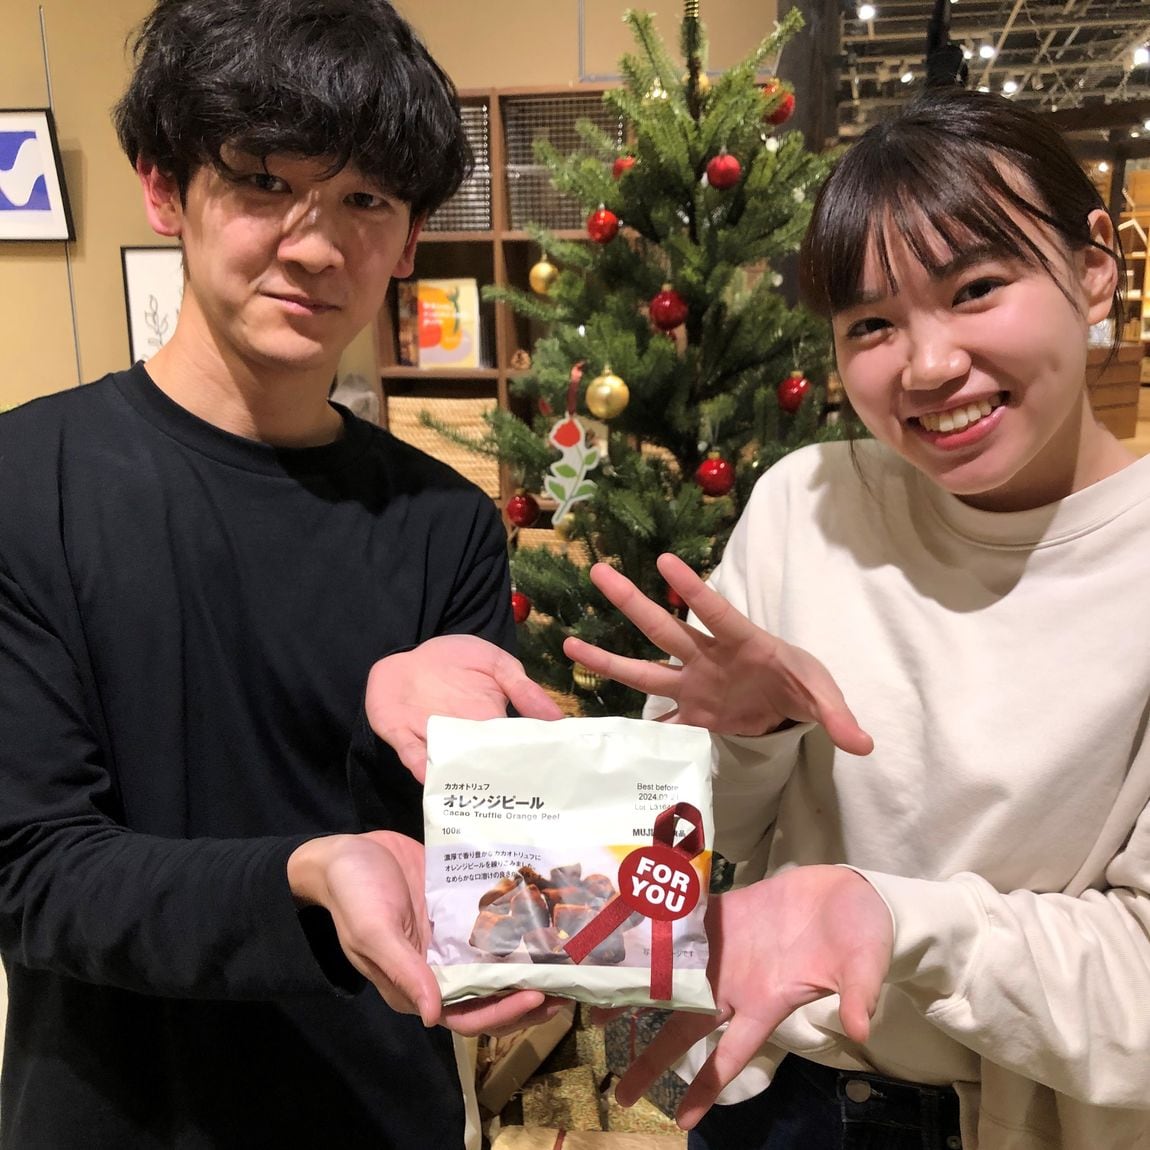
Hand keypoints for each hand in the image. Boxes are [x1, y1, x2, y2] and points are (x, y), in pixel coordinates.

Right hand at [288, 832, 560, 1033]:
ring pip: (497, 961)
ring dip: (529, 964)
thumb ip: (404, 970)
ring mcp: (451, 938)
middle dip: (528, 995)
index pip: (467, 1016)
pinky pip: (491, 923)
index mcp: (416, 984)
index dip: (502, 1013)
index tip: (536, 997)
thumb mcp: (373, 931)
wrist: (345, 850)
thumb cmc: (353, 894)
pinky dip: (516, 925)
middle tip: (567, 985)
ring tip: (566, 956)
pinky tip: (546, 916)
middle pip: (491, 994)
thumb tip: (434, 1016)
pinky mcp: (457, 909)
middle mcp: (439, 967)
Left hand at [366, 634, 563, 781]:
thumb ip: (523, 688)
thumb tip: (557, 718)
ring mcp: (431, 741)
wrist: (410, 655)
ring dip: (457, 781)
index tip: (543, 783)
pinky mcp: (402, 737)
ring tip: (473, 798)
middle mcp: (463, 740)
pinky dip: (419, 765)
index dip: (524, 765)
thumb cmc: (457, 660)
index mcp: (490, 725)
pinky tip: (429, 777)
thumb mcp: (497, 664)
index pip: (510, 749)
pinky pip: (411, 754)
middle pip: (480, 766)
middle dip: (492, 782)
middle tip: (511, 800)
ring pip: (447, 767)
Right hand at [562, 554, 872, 754]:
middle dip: (632, 601)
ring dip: (608, 659)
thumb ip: (837, 716)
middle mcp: (707, 658)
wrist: (786, 703)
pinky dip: (633, 729)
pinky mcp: (690, 713)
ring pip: (644, 668)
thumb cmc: (800, 683)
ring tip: (567, 644)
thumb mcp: (822, 695)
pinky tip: (598, 731)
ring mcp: (693, 684)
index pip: (716, 612)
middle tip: (599, 571)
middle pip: (664, 627)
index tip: (666, 562)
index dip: (694, 590)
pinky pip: (656, 719)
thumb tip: (863, 744)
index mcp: (741, 642)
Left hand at [612, 866, 892, 1129]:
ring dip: (636, 995)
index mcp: (767, 1002)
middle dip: (653, 1058)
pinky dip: (652, 933)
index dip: (707, 1087)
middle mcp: (736, 983)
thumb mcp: (864, 965)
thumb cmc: (859, 934)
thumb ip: (857, 994)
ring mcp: (724, 950)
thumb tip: (860, 1029)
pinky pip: (680, 928)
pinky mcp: (720, 915)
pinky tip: (621, 938)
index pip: (731, 1055)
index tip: (680, 1121)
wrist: (847, 891)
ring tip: (594, 1015)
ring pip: (671, 980)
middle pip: (686, 1028)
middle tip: (618, 1091)